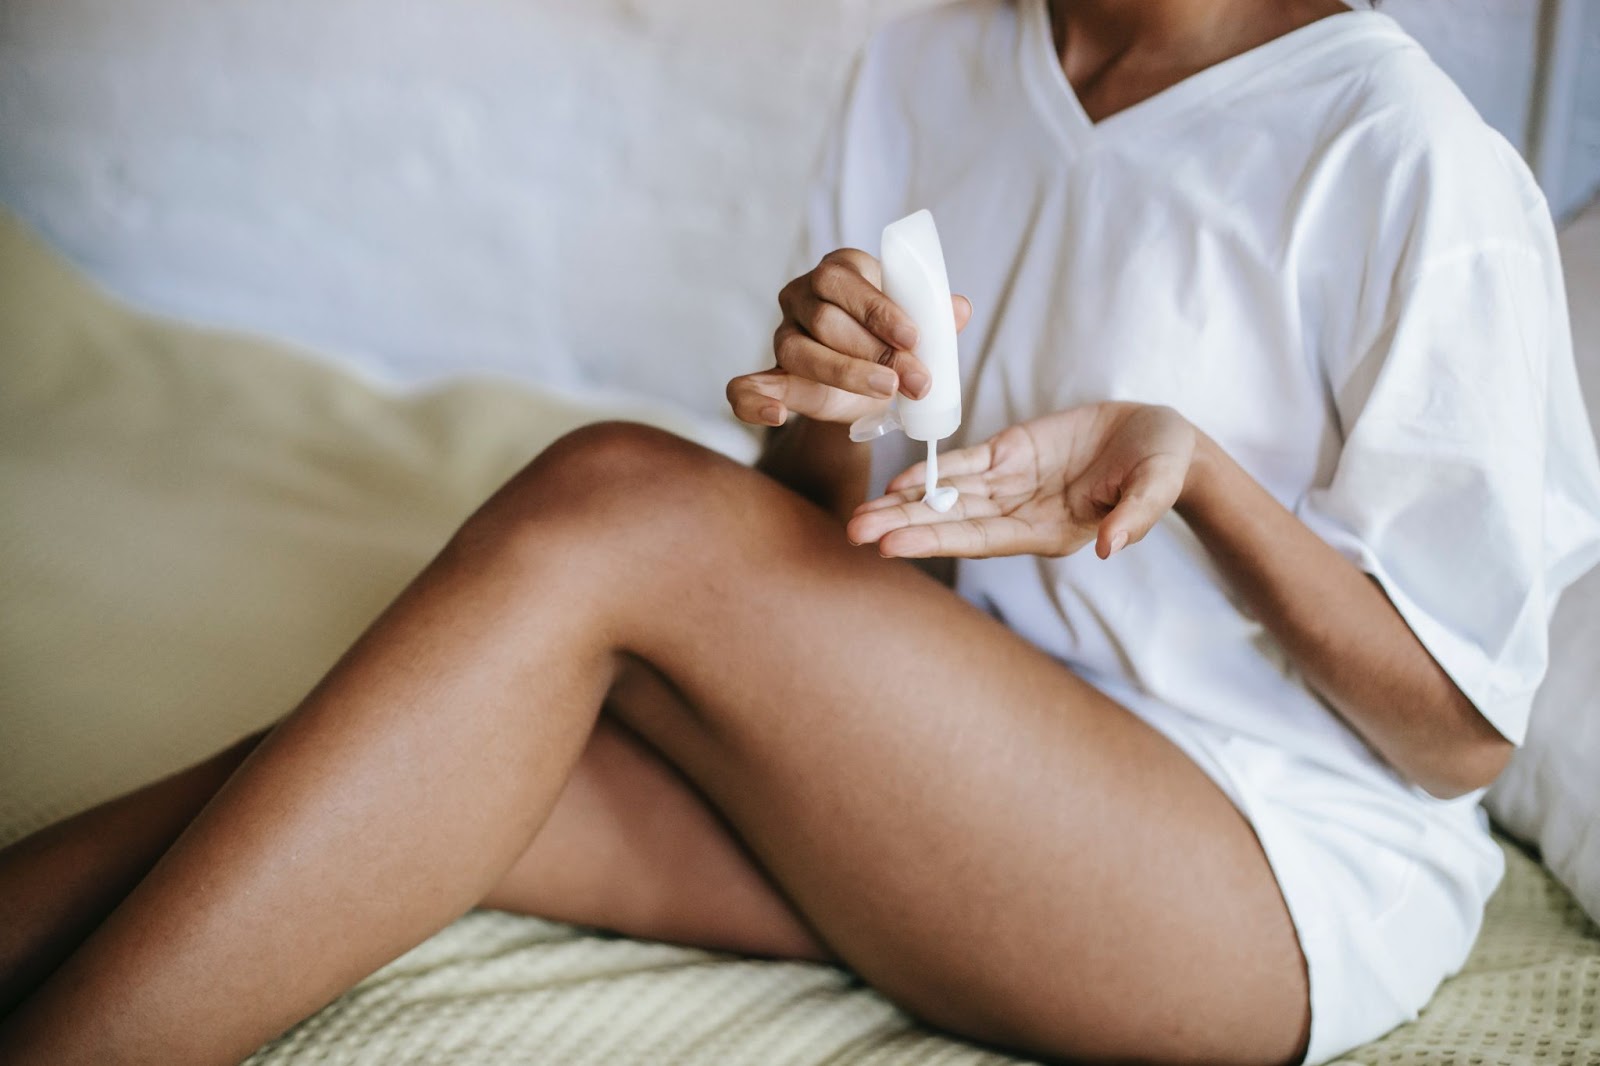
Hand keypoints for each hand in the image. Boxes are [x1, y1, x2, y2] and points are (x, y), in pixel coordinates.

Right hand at [726, 249, 971, 427]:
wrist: (868, 386)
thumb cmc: (892, 344)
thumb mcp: (917, 327)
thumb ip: (935, 316)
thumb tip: (959, 308)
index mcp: (838, 272)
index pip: (845, 280)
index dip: (879, 309)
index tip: (913, 338)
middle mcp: (801, 297)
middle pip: (824, 318)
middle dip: (873, 350)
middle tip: (914, 378)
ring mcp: (782, 337)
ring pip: (798, 351)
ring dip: (845, 373)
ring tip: (887, 391)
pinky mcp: (771, 378)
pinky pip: (745, 388)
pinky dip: (756, 403)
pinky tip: (778, 416)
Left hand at [846, 403, 1199, 558]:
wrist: (1158, 436)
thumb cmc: (1162, 464)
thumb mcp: (1157, 485)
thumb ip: (1133, 517)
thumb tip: (1110, 547)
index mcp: (1049, 531)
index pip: (981, 540)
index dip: (936, 541)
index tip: (892, 546)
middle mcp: (1020, 514)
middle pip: (951, 524)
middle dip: (903, 527)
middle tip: (853, 533)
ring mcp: (1011, 484)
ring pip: (947, 498)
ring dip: (902, 506)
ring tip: (858, 515)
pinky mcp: (1010, 453)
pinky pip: (962, 464)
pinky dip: (929, 471)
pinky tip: (894, 482)